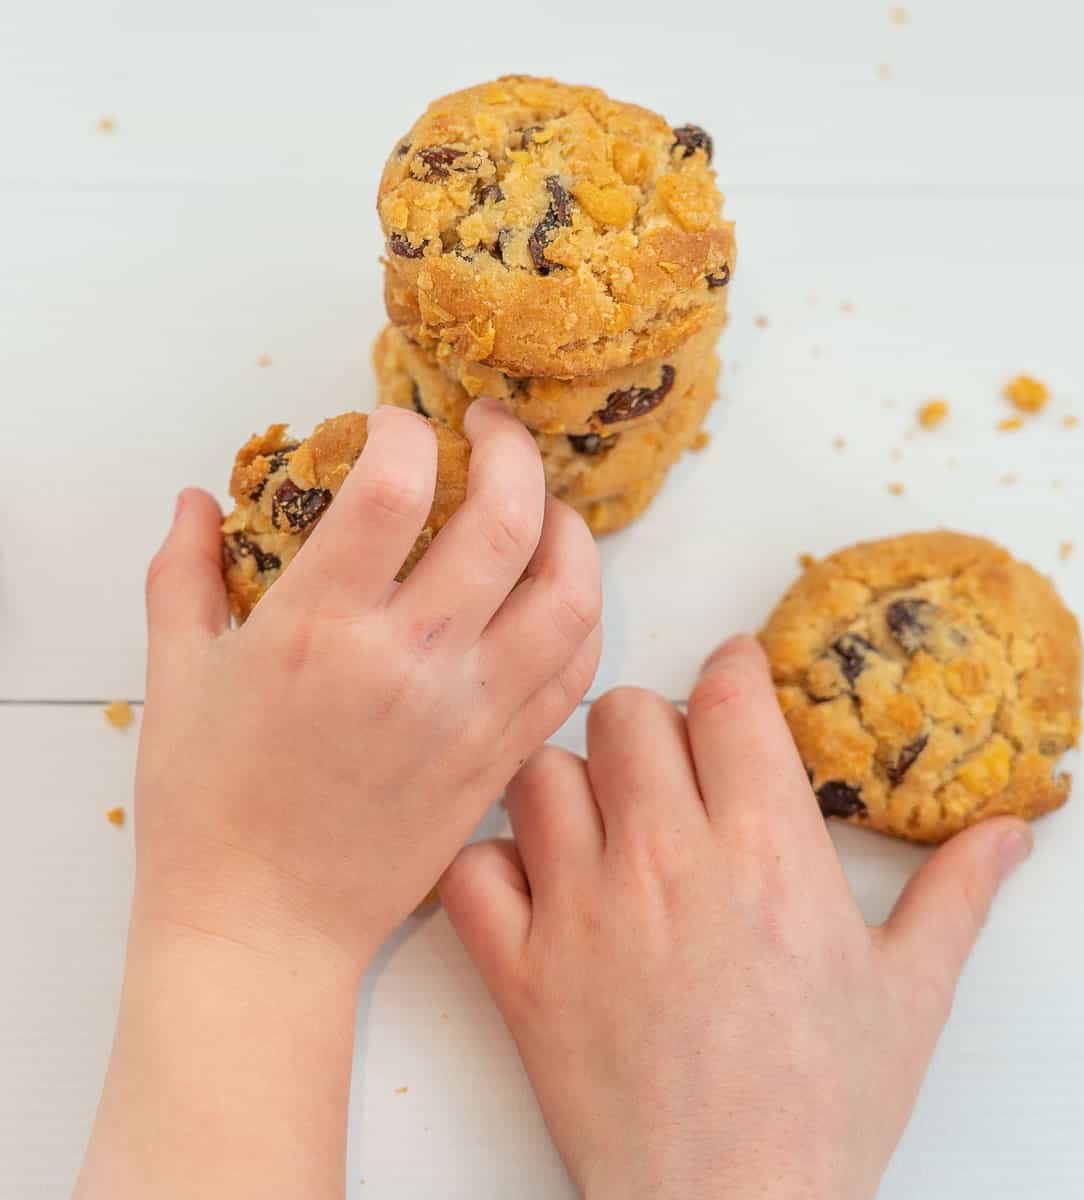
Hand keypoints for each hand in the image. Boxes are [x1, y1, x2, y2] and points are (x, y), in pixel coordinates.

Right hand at [136, 401, 600, 966]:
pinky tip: (555, 590)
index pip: (392, 488)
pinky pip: (577, 665)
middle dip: (509, 448)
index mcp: (320, 629)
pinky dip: (581, 611)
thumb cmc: (210, 810)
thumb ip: (185, 575)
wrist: (266, 926)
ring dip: (567, 526)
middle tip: (490, 428)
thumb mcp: (175, 678)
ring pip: (570, 591)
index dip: (402, 431)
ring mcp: (472, 711)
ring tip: (541, 504)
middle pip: (505, 519)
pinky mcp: (503, 754)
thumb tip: (195, 500)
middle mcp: (411, 662)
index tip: (392, 426)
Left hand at [441, 635, 1031, 1199]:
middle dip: (650, 723)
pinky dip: (492, 867)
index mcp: (766, 850)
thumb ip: (954, 897)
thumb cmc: (822, 1107)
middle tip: (669, 765)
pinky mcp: (520, 971)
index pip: (727, 695)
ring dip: (568, 785)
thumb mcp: (910, 996)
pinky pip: (471, 871)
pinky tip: (531, 890)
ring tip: (599, 823)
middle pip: (625, 714)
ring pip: (540, 775)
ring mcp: (582, 912)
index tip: (734, 674)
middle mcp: (666, 860)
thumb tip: (1008, 835)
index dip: (732, 666)